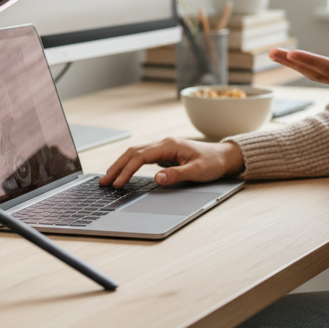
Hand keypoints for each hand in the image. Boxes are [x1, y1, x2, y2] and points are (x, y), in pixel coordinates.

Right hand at [99, 137, 244, 187]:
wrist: (224, 156)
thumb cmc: (212, 163)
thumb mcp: (197, 171)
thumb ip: (177, 175)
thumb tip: (157, 179)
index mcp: (169, 145)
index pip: (141, 157)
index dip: (127, 170)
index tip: (118, 183)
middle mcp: (163, 144)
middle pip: (133, 152)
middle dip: (117, 167)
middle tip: (104, 181)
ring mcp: (163, 148)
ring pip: (135, 153)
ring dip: (121, 165)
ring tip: (108, 178)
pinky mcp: (164, 154)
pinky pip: (141, 157)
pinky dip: (129, 164)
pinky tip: (123, 173)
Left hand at [269, 35, 328, 108]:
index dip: (311, 61)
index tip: (292, 54)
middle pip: (317, 72)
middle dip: (294, 63)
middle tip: (272, 52)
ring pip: (316, 73)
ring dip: (295, 65)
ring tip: (274, 54)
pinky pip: (322, 72)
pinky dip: (305, 65)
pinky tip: (294, 59)